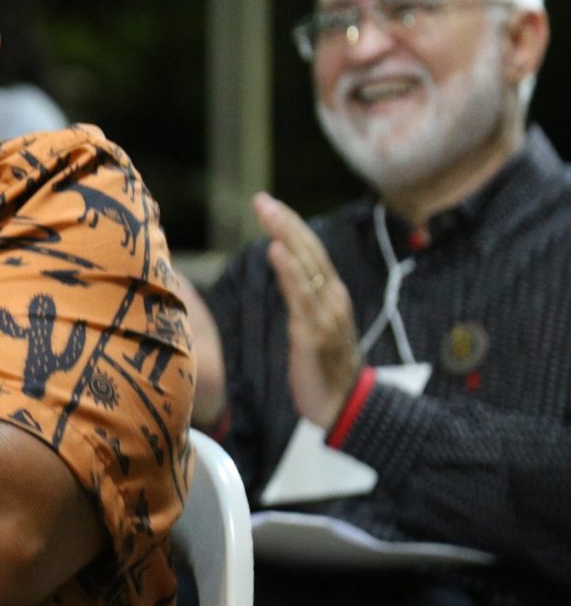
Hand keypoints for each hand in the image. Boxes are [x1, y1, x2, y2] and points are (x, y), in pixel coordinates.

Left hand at [253, 191, 361, 427]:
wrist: (343, 406)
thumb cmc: (324, 367)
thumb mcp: (312, 325)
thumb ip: (302, 299)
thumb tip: (285, 274)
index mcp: (331, 295)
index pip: (310, 251)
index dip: (290, 226)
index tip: (269, 205)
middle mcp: (332, 298)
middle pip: (308, 250)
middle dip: (284, 222)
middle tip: (261, 199)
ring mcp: (326, 314)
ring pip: (306, 265)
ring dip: (284, 236)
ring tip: (267, 212)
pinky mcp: (315, 333)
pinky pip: (301, 296)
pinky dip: (289, 271)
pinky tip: (275, 251)